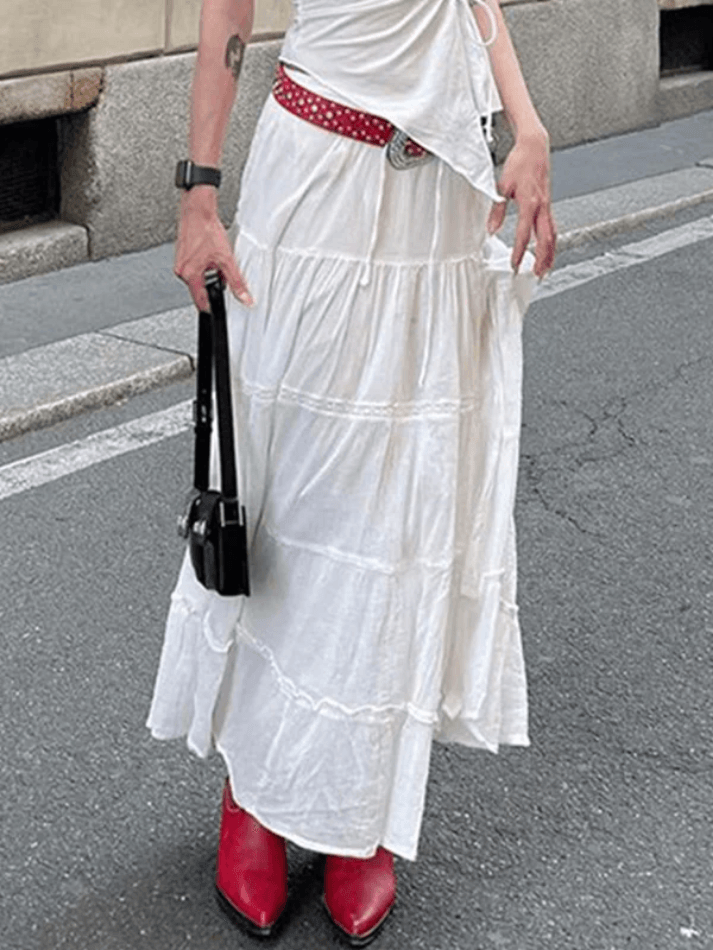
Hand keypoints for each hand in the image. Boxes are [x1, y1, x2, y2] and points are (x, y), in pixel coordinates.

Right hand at [174, 186, 253, 310]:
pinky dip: (204, 265)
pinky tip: (208, 253)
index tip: (218, 309)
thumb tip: (245, 298)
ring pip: (198, 278)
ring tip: (214, 258)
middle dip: (212, 284)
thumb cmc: (207, 230)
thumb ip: (236, 282)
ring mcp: (180, 263)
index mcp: (190, 274)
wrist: (198, 211)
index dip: (211, 306)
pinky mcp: (181, 256)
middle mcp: (181, 271)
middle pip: (200, 289)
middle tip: (220, 270)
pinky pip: (194, 269)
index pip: (200, 301)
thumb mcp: (227, 260)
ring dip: (208, 274)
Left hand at [487, 127, 556, 278]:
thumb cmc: (519, 162)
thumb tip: (491, 230)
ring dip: (549, 254)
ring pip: (553, 235)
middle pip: (545, 238)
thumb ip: (497, 210)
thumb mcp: (502, 185)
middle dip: (542, 258)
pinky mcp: (549, 204)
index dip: (519, 251)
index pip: (524, 233)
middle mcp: (542, 206)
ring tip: (545, 269)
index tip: (514, 264)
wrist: (535, 146)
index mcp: (530, 202)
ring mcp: (548, 206)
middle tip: (536, 274)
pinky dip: (551, 242)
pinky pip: (553, 227)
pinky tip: (547, 250)